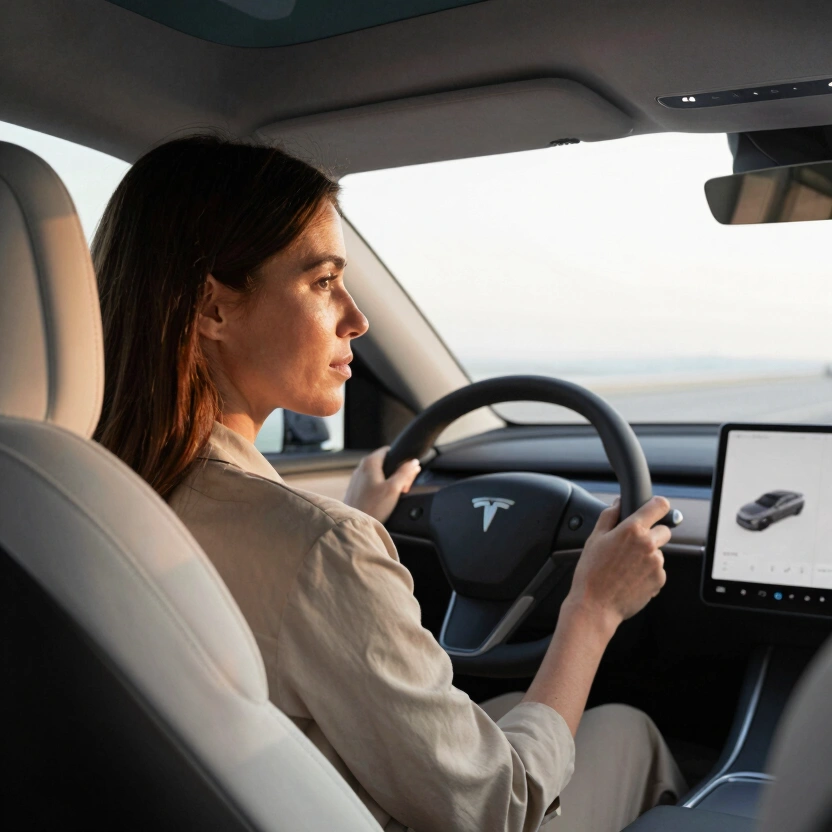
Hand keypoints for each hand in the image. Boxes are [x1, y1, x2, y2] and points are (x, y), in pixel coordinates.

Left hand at [343, 447, 420, 523]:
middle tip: (403, 487)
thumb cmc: (372, 507)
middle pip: (385, 463)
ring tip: (394, 495)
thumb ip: (405, 473)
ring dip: (389, 482)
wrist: (354, 524)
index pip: (389, 450)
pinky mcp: (355, 490)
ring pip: (378, 474)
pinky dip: (380, 489)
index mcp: (370, 462)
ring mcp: (357, 479)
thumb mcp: (394, 488)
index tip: (407, 472)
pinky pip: (371, 484)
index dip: (401, 460)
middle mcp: (361, 467)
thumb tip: (413, 462)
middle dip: (397, 473)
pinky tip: (384, 501)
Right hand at [565, 495, 671, 632]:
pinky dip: (648, 573)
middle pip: (664, 531)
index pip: (659, 506)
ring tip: (627, 567)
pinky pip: (658, 570)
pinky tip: (631, 578)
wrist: (595, 605)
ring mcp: (656, 563)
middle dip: (652, 534)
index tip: (656, 508)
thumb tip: (618, 503)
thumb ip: (609, 516)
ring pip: (660, 552)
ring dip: (649, 556)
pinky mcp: (659, 580)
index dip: (658, 505)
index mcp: (632, 530)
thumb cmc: (591, 572)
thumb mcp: (594, 538)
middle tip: (632, 546)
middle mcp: (648, 544)